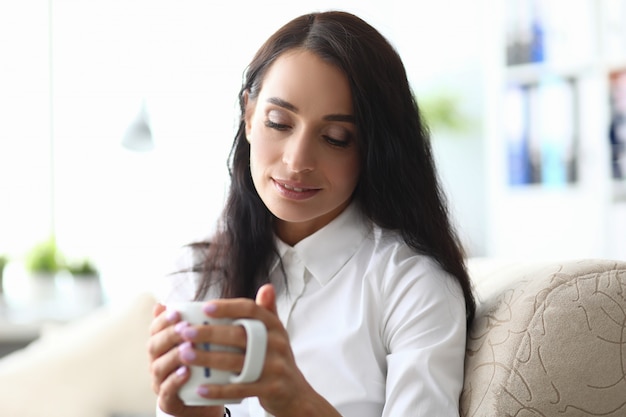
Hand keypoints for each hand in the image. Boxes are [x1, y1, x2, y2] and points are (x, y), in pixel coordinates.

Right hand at [147, 303, 224, 416]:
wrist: (204, 400)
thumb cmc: (202, 367)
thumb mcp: (202, 344)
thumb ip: (197, 324)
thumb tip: (199, 302)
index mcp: (162, 346)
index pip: (155, 329)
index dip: (163, 320)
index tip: (177, 311)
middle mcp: (157, 362)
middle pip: (154, 346)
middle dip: (169, 335)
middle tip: (185, 328)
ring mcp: (160, 382)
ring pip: (159, 367)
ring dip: (173, 356)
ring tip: (188, 348)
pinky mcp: (168, 401)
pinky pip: (166, 390)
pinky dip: (175, 380)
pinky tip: (187, 372)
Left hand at [179, 284, 339, 416]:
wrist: (296, 394)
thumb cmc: (277, 359)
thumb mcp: (276, 334)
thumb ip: (268, 311)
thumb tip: (266, 287)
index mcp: (275, 326)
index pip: (250, 309)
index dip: (228, 307)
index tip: (205, 307)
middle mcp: (277, 343)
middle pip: (239, 335)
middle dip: (209, 333)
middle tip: (186, 332)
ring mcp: (275, 366)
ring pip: (236, 361)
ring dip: (208, 359)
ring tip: (186, 355)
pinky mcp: (270, 388)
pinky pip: (240, 388)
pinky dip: (219, 389)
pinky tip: (200, 388)